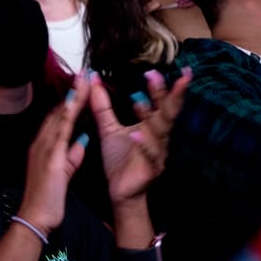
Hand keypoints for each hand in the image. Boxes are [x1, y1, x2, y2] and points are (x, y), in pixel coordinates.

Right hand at [18, 73, 89, 234]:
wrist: (35, 216)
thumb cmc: (48, 198)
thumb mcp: (62, 173)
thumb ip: (71, 155)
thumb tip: (82, 140)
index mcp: (44, 146)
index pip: (58, 117)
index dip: (69, 99)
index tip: (80, 84)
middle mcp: (41, 142)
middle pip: (58, 111)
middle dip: (72, 91)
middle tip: (83, 72)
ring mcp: (44, 148)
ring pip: (59, 116)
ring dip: (72, 96)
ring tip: (83, 78)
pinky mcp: (51, 157)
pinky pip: (61, 130)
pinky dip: (68, 114)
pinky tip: (75, 101)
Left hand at [93, 69, 189, 206]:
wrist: (121, 192)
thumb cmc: (120, 159)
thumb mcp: (109, 129)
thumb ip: (103, 106)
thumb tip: (94, 80)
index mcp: (151, 126)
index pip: (161, 103)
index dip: (165, 87)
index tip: (167, 69)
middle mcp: (159, 137)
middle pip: (165, 113)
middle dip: (163, 95)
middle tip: (156, 75)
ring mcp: (157, 153)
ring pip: (158, 132)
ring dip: (150, 116)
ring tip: (141, 100)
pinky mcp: (150, 169)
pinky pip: (148, 155)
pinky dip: (144, 144)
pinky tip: (137, 134)